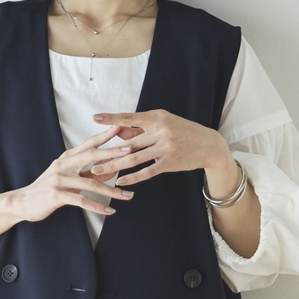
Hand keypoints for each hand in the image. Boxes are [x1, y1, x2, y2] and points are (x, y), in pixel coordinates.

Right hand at [14, 124, 135, 222]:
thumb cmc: (48, 189)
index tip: (121, 127)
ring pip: (91, 183)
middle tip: (131, 152)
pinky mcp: (57, 195)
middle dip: (113, 153)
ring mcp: (59, 179)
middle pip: (92, 156)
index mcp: (67, 158)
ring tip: (127, 196)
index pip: (89, 144)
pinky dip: (97, 206)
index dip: (105, 135)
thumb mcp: (68, 178)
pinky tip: (109, 211)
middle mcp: (63, 165)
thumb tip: (110, 171)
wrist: (23, 202)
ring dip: (111, 191)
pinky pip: (82, 200)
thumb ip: (88, 173)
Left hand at [91, 109, 239, 194]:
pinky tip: (120, 181)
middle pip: (128, 143)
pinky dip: (133, 177)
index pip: (129, 118)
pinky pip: (147, 171)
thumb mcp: (163, 124)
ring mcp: (165, 147)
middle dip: (107, 152)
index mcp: (157, 117)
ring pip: (134, 158)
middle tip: (89, 159)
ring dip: (114, 166)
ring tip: (98, 172)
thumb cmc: (183, 132)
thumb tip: (118, 132)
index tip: (95, 118)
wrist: (209, 145)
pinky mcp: (169, 162)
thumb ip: (141, 129)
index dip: (111, 119)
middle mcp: (160, 130)